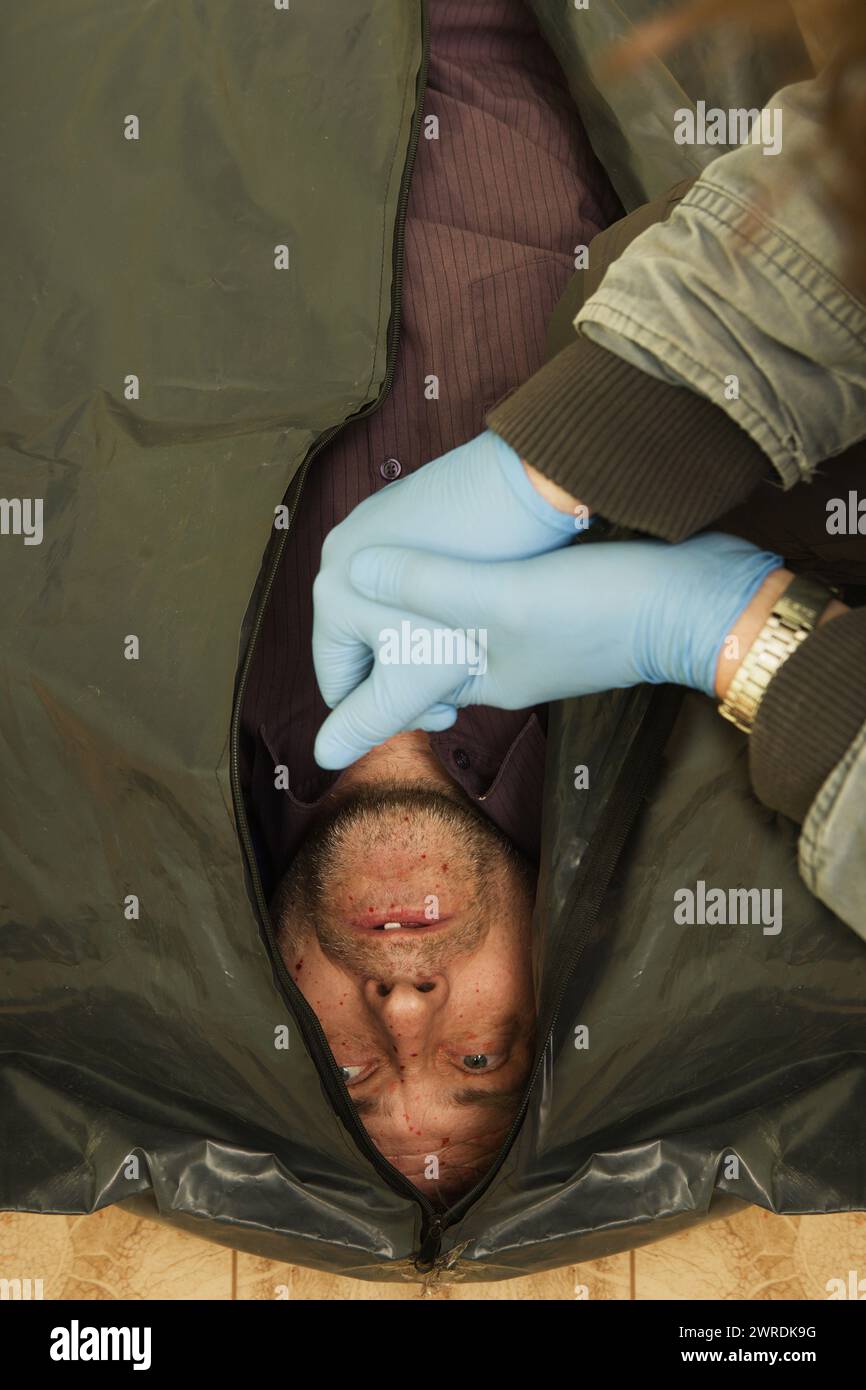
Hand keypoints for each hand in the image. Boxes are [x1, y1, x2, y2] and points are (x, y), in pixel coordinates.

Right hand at [313, 430, 578, 724]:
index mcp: (328, 595)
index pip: (340, 684)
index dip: (387, 712)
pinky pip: (405, 576)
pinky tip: (470, 608)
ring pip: (386, 613)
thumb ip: (370, 719)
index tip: (442, 712)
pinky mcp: (400, 506)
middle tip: (458, 686)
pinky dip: (431, 601)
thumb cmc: (474, 593)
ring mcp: (368, 525)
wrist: (524, 497)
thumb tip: (321, 759)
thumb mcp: (421, 672)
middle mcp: (336, 555)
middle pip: (365, 647)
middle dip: (406, 674)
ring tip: (468, 648)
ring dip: (420, 640)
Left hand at [314, 532, 782, 767]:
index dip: (353, 711)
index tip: (323, 726)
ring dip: (424, 627)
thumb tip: (354, 570)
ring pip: (453, 649)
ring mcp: (528, 654)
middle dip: (385, 662)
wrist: (691, 604)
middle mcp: (495, 675)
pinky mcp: (557, 627)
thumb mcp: (499, 596)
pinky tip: (466, 573)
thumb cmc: (595, 607)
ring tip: (401, 593)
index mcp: (473, 676)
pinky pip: (487, 627)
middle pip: (419, 679)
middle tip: (358, 621)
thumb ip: (426, 585)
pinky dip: (463, 608)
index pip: (393, 708)